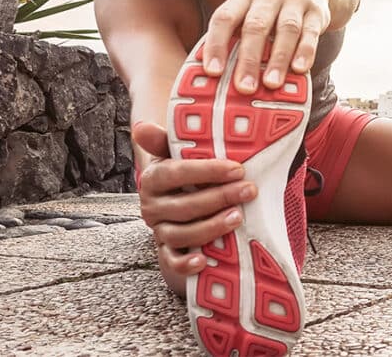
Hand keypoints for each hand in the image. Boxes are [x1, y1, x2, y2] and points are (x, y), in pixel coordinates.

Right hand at [132, 121, 256, 278]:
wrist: (177, 196)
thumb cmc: (185, 172)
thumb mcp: (176, 153)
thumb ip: (165, 139)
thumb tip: (142, 127)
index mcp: (154, 178)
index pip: (175, 173)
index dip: (206, 171)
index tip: (237, 168)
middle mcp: (152, 206)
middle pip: (183, 205)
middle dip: (219, 198)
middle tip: (249, 190)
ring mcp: (159, 230)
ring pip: (180, 233)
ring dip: (210, 227)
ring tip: (238, 217)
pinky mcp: (166, 250)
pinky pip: (171, 261)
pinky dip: (185, 264)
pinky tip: (204, 260)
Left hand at [200, 0, 329, 93]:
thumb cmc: (270, 13)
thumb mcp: (249, 15)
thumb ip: (235, 40)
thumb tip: (217, 79)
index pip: (224, 18)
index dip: (216, 44)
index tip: (213, 72)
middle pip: (256, 25)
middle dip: (248, 59)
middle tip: (244, 87)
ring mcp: (294, 0)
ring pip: (286, 29)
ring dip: (278, 59)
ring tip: (271, 83)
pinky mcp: (316, 12)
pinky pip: (311, 33)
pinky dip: (305, 52)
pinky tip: (299, 69)